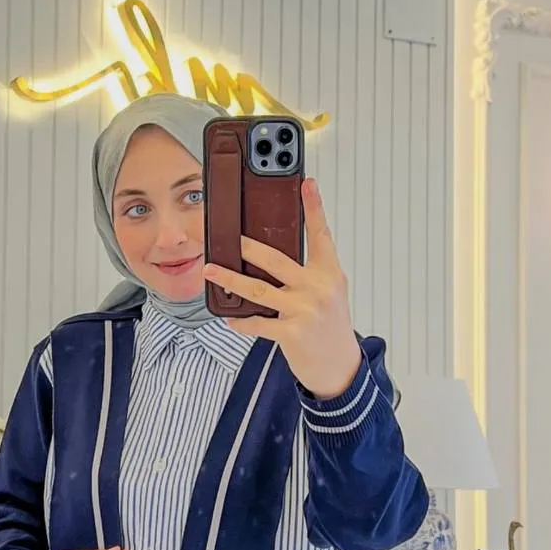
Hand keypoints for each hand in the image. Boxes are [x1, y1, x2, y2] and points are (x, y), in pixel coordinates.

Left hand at [202, 179, 362, 399]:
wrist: (340, 366)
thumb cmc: (330, 326)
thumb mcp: (328, 292)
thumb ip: (309, 272)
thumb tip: (271, 256)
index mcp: (328, 273)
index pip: (321, 235)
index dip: (314, 208)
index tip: (307, 183)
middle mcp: (317, 288)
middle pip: (276, 260)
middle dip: (248, 247)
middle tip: (228, 237)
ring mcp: (304, 310)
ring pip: (258, 290)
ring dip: (230, 280)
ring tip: (210, 270)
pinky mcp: (291, 333)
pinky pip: (257, 322)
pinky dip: (241, 321)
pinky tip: (229, 318)